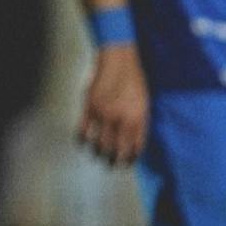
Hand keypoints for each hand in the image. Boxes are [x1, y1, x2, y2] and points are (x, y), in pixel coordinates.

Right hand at [76, 44, 147, 165]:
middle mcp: (121, 120)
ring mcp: (104, 114)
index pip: (135, 148)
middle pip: (116, 150)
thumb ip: (137, 123)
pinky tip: (83, 143)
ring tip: (98, 155)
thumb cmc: (134, 81)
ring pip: (99, 144)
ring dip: (98, 153)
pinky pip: (83, 131)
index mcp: (138, 119)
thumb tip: (130, 141)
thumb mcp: (143, 103)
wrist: (119, 61)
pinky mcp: (89, 107)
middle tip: (112, 164)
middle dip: (114, 160)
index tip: (127, 162)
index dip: (131, 158)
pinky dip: (82, 140)